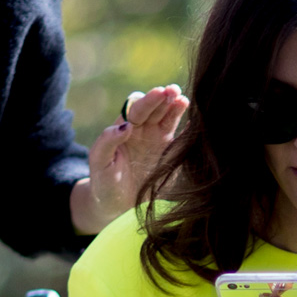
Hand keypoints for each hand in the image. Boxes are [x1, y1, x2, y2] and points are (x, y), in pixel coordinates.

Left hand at [73, 85, 188, 230]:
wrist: (116, 205)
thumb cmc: (104, 181)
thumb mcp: (99, 161)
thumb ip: (107, 141)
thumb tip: (125, 125)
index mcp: (125, 127)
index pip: (137, 107)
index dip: (148, 100)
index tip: (157, 93)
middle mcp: (143, 129)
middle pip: (156, 108)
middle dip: (164, 98)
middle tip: (173, 91)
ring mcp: (158, 140)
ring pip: (169, 119)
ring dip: (176, 108)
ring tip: (183, 100)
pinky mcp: (171, 154)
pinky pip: (181, 139)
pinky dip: (189, 130)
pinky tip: (197, 123)